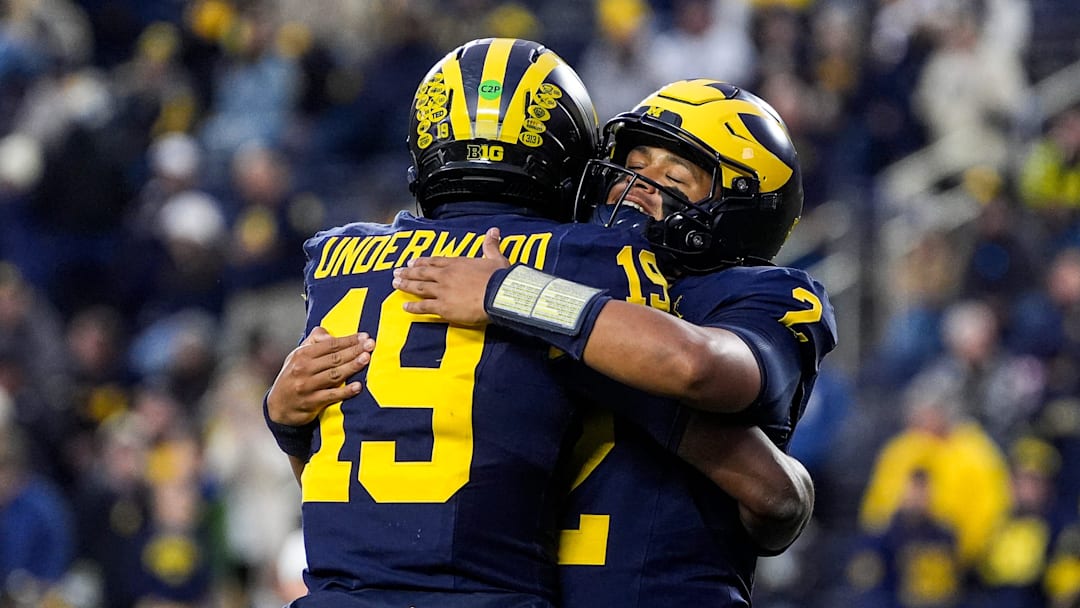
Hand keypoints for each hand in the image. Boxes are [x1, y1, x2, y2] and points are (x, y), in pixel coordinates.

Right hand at [266, 327, 374, 426]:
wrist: (279, 407)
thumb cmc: (293, 377)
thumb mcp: (297, 355)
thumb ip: (314, 341)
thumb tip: (331, 334)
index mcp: (302, 354)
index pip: (330, 344)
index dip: (348, 340)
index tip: (365, 337)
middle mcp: (303, 369)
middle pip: (334, 358)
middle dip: (355, 350)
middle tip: (371, 345)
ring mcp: (307, 386)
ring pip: (334, 375)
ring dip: (352, 366)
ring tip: (367, 359)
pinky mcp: (311, 402)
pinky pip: (331, 396)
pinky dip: (345, 391)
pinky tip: (358, 386)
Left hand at [393, 227, 508, 324]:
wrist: (497, 294)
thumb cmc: (499, 278)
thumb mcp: (496, 258)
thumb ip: (491, 245)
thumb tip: (494, 231)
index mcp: (458, 264)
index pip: (436, 261)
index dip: (423, 262)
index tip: (413, 261)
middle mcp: (446, 275)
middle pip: (423, 273)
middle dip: (408, 272)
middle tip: (397, 272)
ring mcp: (442, 291)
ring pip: (419, 287)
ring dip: (406, 285)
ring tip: (396, 284)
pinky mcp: (443, 307)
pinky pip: (424, 306)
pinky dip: (413, 307)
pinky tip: (405, 307)